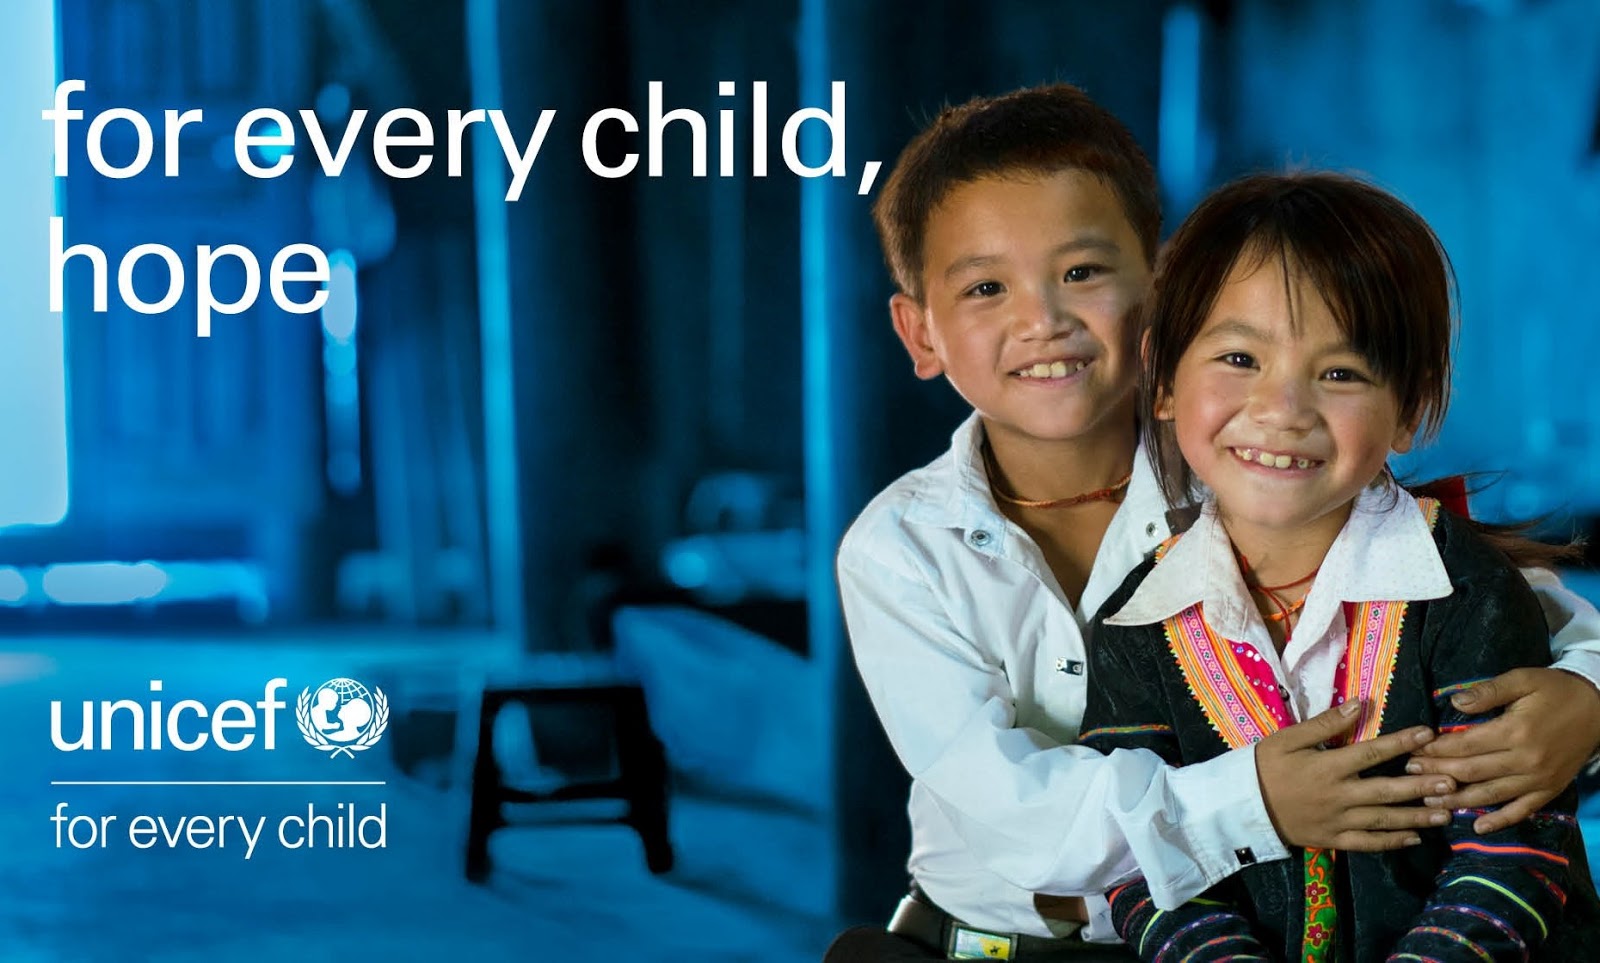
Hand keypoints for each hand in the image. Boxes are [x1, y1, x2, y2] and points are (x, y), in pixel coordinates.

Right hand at [1257, 700, 1451, 850]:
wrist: (1243, 806)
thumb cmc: (1265, 766)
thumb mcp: (1287, 738)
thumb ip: (1324, 724)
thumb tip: (1358, 705)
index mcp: (1328, 766)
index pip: (1372, 752)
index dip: (1402, 742)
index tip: (1428, 733)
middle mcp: (1338, 795)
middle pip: (1387, 790)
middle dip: (1422, 786)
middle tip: (1452, 782)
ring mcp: (1337, 821)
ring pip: (1384, 820)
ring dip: (1416, 816)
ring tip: (1444, 813)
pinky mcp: (1333, 840)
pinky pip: (1368, 844)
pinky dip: (1392, 842)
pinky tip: (1414, 838)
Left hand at [1407, 666, 1599, 833]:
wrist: (1599, 708)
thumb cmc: (1554, 690)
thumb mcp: (1522, 679)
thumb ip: (1488, 691)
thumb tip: (1454, 702)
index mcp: (1515, 731)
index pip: (1465, 745)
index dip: (1436, 750)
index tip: (1412, 752)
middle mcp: (1526, 760)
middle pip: (1471, 772)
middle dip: (1437, 774)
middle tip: (1409, 775)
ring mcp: (1538, 779)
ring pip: (1490, 795)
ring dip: (1458, 800)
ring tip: (1429, 802)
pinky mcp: (1549, 790)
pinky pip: (1522, 810)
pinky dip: (1500, 821)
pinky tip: (1477, 827)